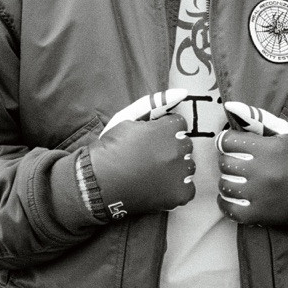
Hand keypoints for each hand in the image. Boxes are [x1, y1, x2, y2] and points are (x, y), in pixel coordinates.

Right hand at [88, 92, 194, 219]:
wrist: (98, 183)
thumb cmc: (112, 146)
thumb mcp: (129, 117)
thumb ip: (157, 102)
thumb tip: (184, 92)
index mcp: (168, 129)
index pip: (179, 124)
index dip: (163, 130)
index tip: (149, 139)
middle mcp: (177, 150)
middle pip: (185, 144)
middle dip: (171, 147)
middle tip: (150, 156)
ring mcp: (180, 174)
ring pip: (188, 165)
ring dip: (175, 167)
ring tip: (153, 172)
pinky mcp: (179, 194)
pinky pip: (188, 187)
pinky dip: (176, 187)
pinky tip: (159, 186)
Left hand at [216, 106, 287, 226]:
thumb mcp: (281, 132)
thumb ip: (254, 117)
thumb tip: (229, 105)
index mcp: (268, 149)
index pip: (227, 141)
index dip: (227, 141)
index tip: (234, 144)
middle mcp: (262, 172)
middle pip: (224, 163)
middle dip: (228, 159)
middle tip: (238, 161)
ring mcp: (259, 196)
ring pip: (224, 185)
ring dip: (228, 180)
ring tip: (238, 178)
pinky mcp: (258, 214)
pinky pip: (229, 209)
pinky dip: (226, 202)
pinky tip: (235, 195)